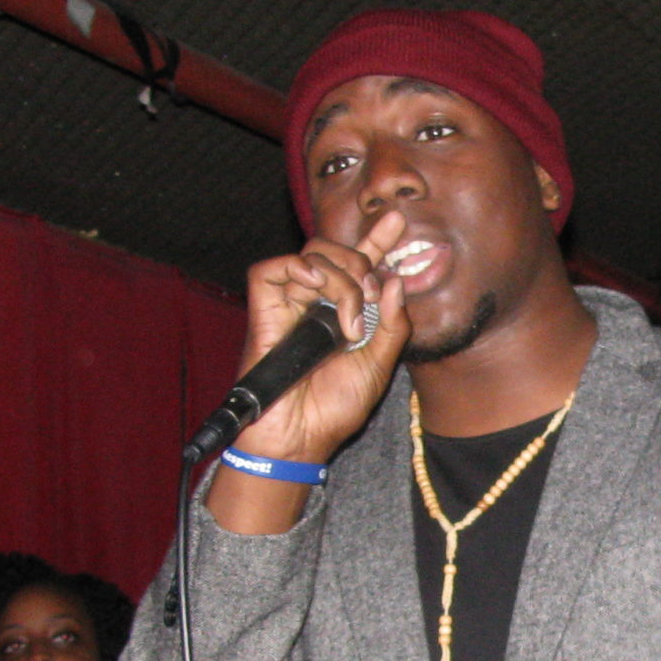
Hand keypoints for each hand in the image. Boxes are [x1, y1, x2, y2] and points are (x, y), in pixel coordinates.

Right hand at [228, 210, 411, 465]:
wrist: (300, 438)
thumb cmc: (334, 409)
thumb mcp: (378, 366)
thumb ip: (391, 325)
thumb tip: (394, 281)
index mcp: (343, 313)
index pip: (358, 267)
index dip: (376, 242)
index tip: (398, 222)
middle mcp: (315, 304)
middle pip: (334, 252)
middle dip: (360, 263)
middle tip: (371, 296)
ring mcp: (289, 305)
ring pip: (311, 257)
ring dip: (339, 279)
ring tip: (348, 320)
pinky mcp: (263, 312)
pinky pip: (269, 269)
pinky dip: (296, 268)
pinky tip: (315, 286)